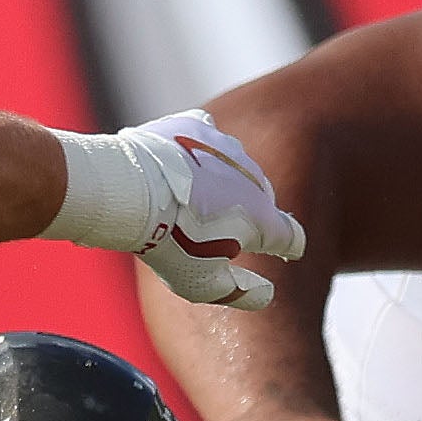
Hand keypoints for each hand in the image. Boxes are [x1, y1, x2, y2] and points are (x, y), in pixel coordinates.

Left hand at [51, 109, 306, 309]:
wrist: (130, 192)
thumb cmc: (168, 244)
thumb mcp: (201, 284)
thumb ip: (240, 292)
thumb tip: (267, 294)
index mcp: (262, 218)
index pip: (290, 236)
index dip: (287, 247)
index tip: (284, 250)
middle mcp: (253, 178)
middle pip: (262, 199)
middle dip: (248, 215)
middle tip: (218, 230)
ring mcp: (226, 148)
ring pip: (235, 167)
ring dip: (223, 181)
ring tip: (192, 200)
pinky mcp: (196, 126)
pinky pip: (206, 136)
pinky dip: (198, 151)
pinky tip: (183, 163)